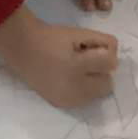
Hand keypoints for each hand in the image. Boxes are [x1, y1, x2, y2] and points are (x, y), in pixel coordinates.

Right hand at [0, 7, 118, 108]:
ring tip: (76, 69)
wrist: (22, 48)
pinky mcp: (61, 105)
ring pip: (98, 94)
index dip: (104, 51)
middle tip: (84, 58)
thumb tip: (114, 59)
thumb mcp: (81, 33)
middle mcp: (74, 89)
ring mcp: (67, 100)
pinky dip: (83, 89)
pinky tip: (69, 78)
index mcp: (78, 67)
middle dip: (101, 70)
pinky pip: (85, 99)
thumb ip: (104, 43)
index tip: (89, 47)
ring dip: (94, 81)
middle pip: (107, 83)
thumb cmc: (52, 37)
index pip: (111, 63)